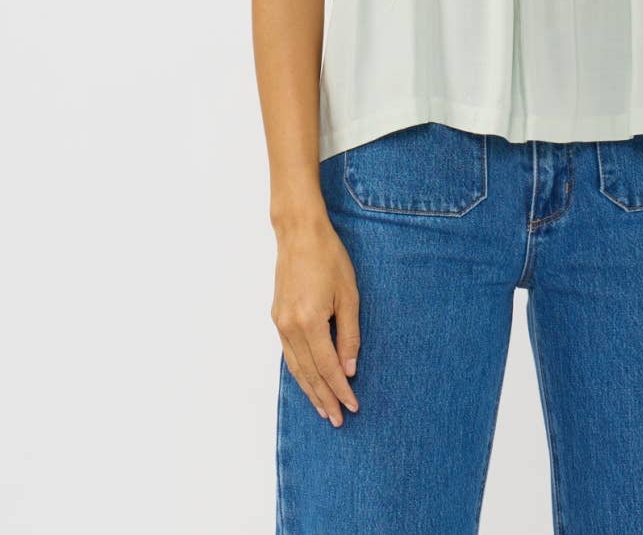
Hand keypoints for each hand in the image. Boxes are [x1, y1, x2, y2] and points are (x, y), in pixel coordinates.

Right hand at [271, 214, 361, 426]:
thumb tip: (349, 369)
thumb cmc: (329, 259)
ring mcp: (280, 323)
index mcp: (310, 322)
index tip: (353, 406)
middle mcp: (290, 327)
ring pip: (295, 367)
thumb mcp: (349, 296)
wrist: (300, 234)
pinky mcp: (277, 317)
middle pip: (309, 373)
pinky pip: (288, 354)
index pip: (327, 367)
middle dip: (324, 398)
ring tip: (323, 409)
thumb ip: (349, 335)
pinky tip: (308, 381)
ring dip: (310, 390)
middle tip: (338, 419)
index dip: (341, 389)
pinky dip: (299, 372)